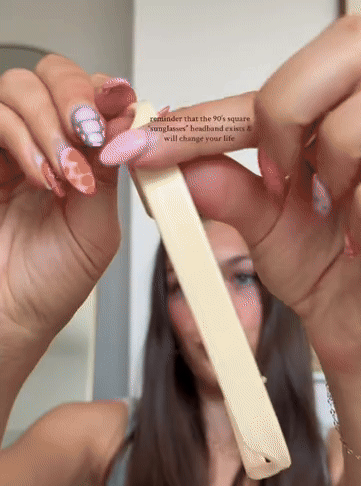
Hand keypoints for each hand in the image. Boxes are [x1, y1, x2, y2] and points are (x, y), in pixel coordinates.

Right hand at [0, 54, 136, 343]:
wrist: (10, 315)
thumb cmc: (51, 283)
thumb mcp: (98, 226)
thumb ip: (110, 171)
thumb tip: (128, 120)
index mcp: (78, 157)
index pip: (90, 95)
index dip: (105, 91)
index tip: (120, 101)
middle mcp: (41, 144)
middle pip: (53, 74)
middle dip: (76, 99)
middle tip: (89, 135)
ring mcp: (6, 148)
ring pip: (20, 87)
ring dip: (50, 126)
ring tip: (64, 175)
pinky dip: (22, 140)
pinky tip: (42, 178)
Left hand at [100, 16, 360, 376]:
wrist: (357, 320)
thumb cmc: (324, 266)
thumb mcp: (262, 225)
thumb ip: (223, 189)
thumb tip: (171, 166)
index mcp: (337, 114)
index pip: (271, 87)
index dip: (204, 116)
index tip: (144, 148)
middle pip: (347, 46)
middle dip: (289, 112)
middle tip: (276, 173)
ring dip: (335, 159)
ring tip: (329, 203)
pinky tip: (360, 242)